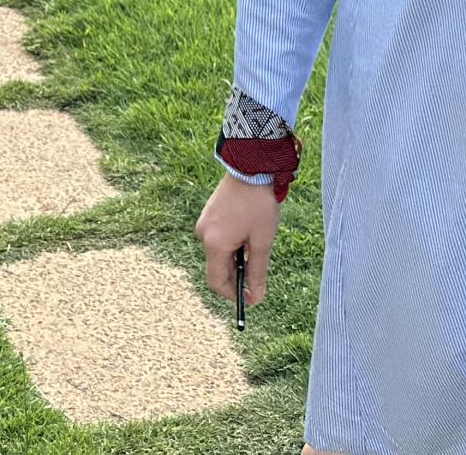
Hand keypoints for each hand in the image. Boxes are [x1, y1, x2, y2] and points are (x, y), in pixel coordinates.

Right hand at [196, 172, 280, 310]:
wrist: (249, 167)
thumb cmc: (258, 205)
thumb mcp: (262, 241)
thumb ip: (257, 272)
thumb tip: (256, 297)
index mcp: (215, 245)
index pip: (216, 282)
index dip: (233, 295)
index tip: (251, 298)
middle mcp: (204, 235)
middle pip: (217, 268)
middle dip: (237, 276)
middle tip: (258, 274)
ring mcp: (204, 223)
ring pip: (219, 253)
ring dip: (236, 258)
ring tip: (256, 244)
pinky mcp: (208, 214)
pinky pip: (218, 238)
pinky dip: (232, 244)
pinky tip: (248, 233)